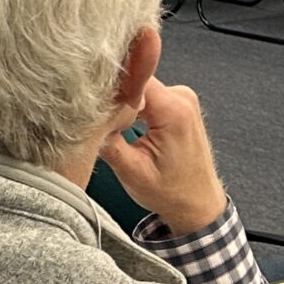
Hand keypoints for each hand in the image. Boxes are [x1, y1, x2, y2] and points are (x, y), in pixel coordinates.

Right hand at [98, 78, 228, 235]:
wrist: (198, 205)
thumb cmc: (171, 193)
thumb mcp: (131, 171)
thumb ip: (107, 139)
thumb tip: (86, 115)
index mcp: (173, 110)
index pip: (130, 77)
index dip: (107, 88)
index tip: (92, 104)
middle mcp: (182, 97)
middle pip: (134, 79)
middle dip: (113, 97)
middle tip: (100, 121)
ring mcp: (183, 97)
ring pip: (138, 85)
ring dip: (123, 102)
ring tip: (115, 126)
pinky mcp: (179, 102)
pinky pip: (147, 92)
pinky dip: (133, 105)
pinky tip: (126, 124)